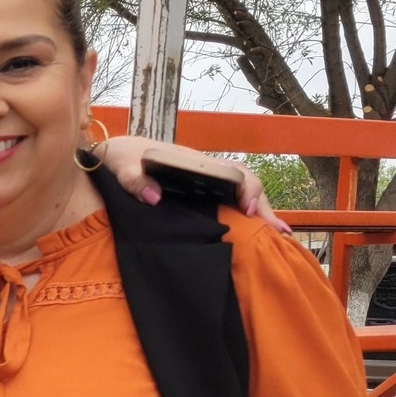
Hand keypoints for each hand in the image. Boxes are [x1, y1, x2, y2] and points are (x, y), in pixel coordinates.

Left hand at [96, 136, 288, 231]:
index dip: (247, 189)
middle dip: (264, 208)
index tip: (247, 210)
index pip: (234, 172)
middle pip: (245, 187)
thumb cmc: (123, 157)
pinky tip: (252, 240)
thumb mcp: (123, 167)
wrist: (116, 156)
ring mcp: (205, 186)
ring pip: (240, 198)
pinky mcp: (198, 199)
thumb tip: (154, 198)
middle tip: (279, 234)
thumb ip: (134, 180)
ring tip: (277, 241)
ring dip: (259, 216)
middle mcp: (207, 174)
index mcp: (196, 164)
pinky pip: (226, 207)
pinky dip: (242, 222)